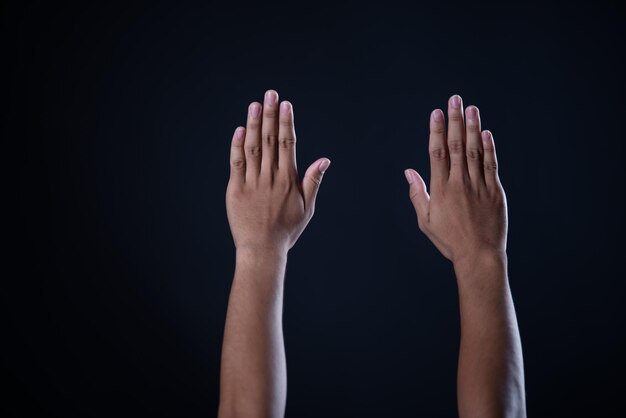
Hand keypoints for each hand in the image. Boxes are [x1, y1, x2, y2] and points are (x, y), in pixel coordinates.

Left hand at [226, 89, 330, 254]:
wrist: (262, 250)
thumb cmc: (287, 230)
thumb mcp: (307, 207)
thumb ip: (313, 181)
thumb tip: (324, 160)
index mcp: (289, 180)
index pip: (289, 144)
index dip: (287, 122)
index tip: (286, 104)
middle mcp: (271, 178)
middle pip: (272, 140)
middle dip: (271, 115)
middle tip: (270, 94)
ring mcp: (252, 182)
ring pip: (254, 147)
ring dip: (255, 124)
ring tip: (255, 105)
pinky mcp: (236, 190)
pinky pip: (236, 163)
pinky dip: (237, 146)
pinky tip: (240, 129)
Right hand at [405, 95, 506, 263]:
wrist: (479, 255)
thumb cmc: (449, 240)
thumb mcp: (426, 220)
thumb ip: (418, 193)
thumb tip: (409, 171)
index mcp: (441, 190)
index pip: (437, 153)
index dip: (437, 131)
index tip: (436, 113)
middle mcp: (460, 184)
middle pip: (456, 145)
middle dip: (455, 120)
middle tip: (454, 99)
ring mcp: (479, 186)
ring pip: (475, 151)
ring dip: (472, 127)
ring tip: (471, 108)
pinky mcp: (495, 192)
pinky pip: (491, 165)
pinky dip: (489, 148)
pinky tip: (486, 132)